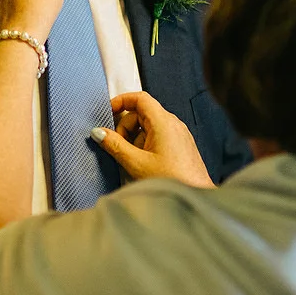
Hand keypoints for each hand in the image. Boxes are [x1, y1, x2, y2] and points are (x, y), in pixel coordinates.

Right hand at [93, 91, 214, 187]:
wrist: (197, 196)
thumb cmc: (172, 181)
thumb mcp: (136, 163)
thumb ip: (115, 145)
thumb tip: (98, 132)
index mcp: (163, 122)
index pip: (140, 98)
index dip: (121, 101)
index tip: (108, 112)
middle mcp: (173, 123)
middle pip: (141, 113)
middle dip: (125, 128)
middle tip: (118, 147)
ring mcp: (178, 134)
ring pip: (148, 127)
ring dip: (135, 139)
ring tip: (133, 161)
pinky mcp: (180, 146)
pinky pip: (157, 137)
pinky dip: (145, 145)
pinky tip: (144, 164)